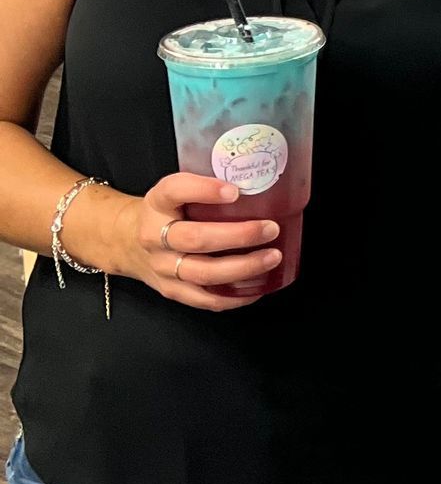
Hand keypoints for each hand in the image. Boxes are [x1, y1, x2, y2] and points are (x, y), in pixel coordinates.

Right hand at [68, 173, 284, 310]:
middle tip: (270, 228)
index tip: (234, 191)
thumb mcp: (174, 191)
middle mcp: (155, 237)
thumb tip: (258, 184)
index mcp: (157, 203)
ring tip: (272, 257)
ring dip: (243, 268)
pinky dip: (235, 296)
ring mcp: (163, 268)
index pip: (175, 190)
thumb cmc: (164, 212)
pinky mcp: (171, 291)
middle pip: (196, 239)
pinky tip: (259, 286)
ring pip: (203, 274)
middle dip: (239, 235)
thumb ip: (204, 187)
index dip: (204, 190)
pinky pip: (205, 299)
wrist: (126, 242)